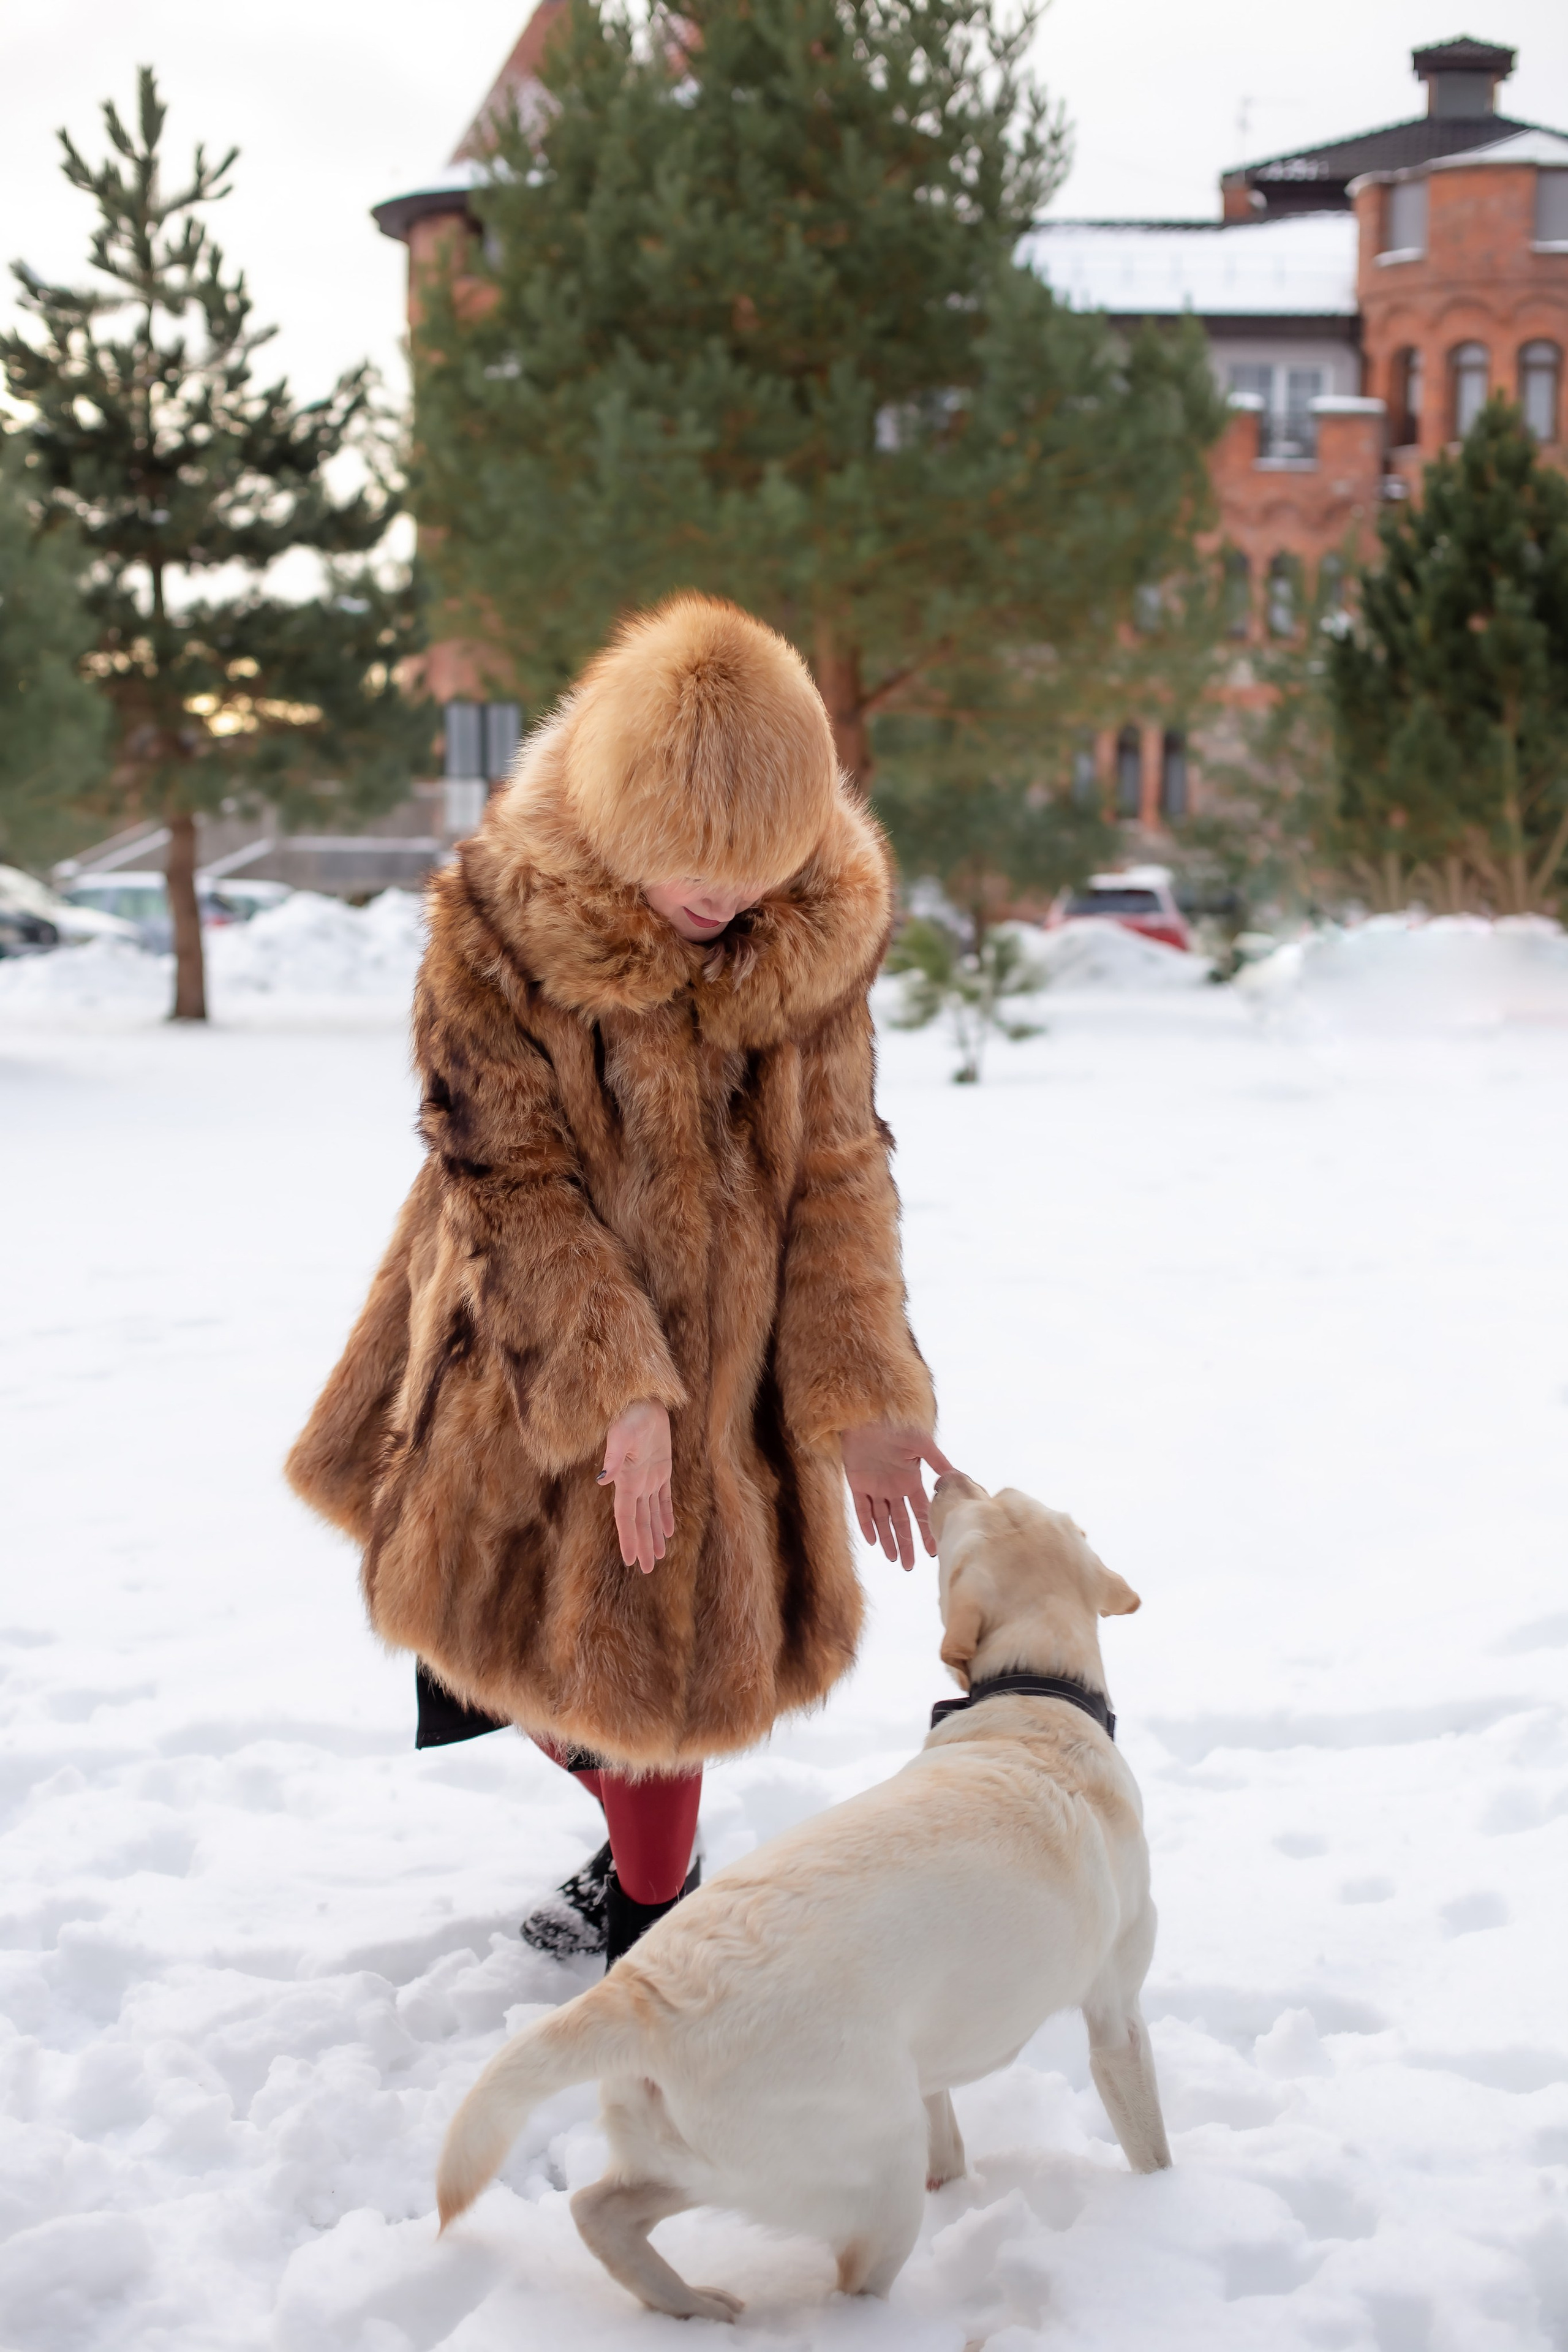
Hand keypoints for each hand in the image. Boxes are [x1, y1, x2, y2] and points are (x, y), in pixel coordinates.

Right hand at [598, 1400, 673, 1573]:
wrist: (641, 1399)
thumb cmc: (628, 1415)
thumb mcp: (620, 1435)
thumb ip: (612, 1458)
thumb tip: (602, 1480)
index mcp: (625, 1481)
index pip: (626, 1518)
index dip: (628, 1540)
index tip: (629, 1561)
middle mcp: (636, 1484)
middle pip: (639, 1522)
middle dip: (642, 1545)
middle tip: (646, 1569)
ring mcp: (649, 1477)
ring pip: (651, 1514)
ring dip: (654, 1535)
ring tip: (658, 1557)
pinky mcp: (661, 1468)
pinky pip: (664, 1498)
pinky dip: (666, 1515)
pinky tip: (668, 1532)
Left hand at [840, 1422, 954, 1570]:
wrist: (867, 1414)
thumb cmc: (897, 1424)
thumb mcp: (922, 1444)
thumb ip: (937, 1462)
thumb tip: (956, 1477)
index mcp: (910, 1480)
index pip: (921, 1512)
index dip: (927, 1530)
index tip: (933, 1550)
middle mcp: (893, 1488)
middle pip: (901, 1522)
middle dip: (906, 1543)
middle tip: (909, 1566)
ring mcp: (874, 1487)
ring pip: (882, 1520)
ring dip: (887, 1539)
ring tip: (894, 1559)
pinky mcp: (856, 1483)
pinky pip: (861, 1509)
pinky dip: (866, 1524)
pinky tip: (872, 1541)